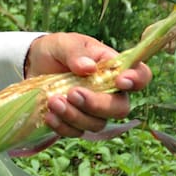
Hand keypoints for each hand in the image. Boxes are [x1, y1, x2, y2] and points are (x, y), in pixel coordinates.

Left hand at [25, 32, 151, 138]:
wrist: (35, 63)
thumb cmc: (58, 50)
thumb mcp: (64, 43)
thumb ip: (75, 52)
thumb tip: (88, 67)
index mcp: (113, 68)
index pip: (140, 76)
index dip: (137, 81)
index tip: (120, 81)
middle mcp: (110, 92)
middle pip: (120, 108)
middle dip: (97, 105)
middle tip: (72, 93)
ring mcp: (93, 110)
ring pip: (97, 124)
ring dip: (74, 116)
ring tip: (52, 101)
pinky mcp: (75, 122)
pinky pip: (76, 132)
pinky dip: (62, 126)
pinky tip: (48, 115)